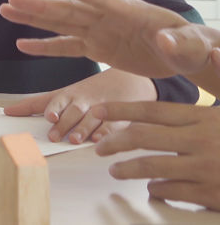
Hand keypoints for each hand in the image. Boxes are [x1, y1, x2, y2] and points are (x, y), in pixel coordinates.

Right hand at [0, 0, 206, 78]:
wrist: (189, 55)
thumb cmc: (196, 47)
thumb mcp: (194, 47)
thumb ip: (180, 43)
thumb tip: (163, 39)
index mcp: (134, 12)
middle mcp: (110, 18)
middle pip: (71, 9)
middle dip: (42, 4)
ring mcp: (101, 31)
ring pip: (61, 23)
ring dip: (34, 17)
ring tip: (6, 9)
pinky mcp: (98, 47)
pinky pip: (66, 47)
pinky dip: (45, 46)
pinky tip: (22, 44)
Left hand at [4, 68, 154, 143]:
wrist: (128, 81)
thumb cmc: (88, 91)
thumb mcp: (63, 94)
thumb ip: (36, 104)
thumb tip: (8, 111)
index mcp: (70, 94)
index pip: (58, 100)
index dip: (54, 108)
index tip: (49, 116)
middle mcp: (85, 100)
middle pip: (73, 112)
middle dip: (63, 124)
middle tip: (54, 136)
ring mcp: (103, 108)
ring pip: (92, 119)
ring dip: (82, 129)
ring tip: (73, 140)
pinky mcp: (120, 117)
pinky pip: (113, 125)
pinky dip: (106, 132)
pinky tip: (99, 140)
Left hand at [93, 100, 219, 210]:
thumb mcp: (219, 123)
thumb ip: (192, 122)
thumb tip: (150, 123)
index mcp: (202, 118)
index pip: (151, 110)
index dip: (119, 109)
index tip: (96, 110)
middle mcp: (201, 140)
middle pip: (142, 137)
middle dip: (114, 142)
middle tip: (100, 148)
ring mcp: (205, 167)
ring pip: (150, 166)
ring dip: (126, 169)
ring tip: (115, 170)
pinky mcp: (210, 193)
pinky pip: (170, 191)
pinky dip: (156, 189)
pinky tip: (153, 188)